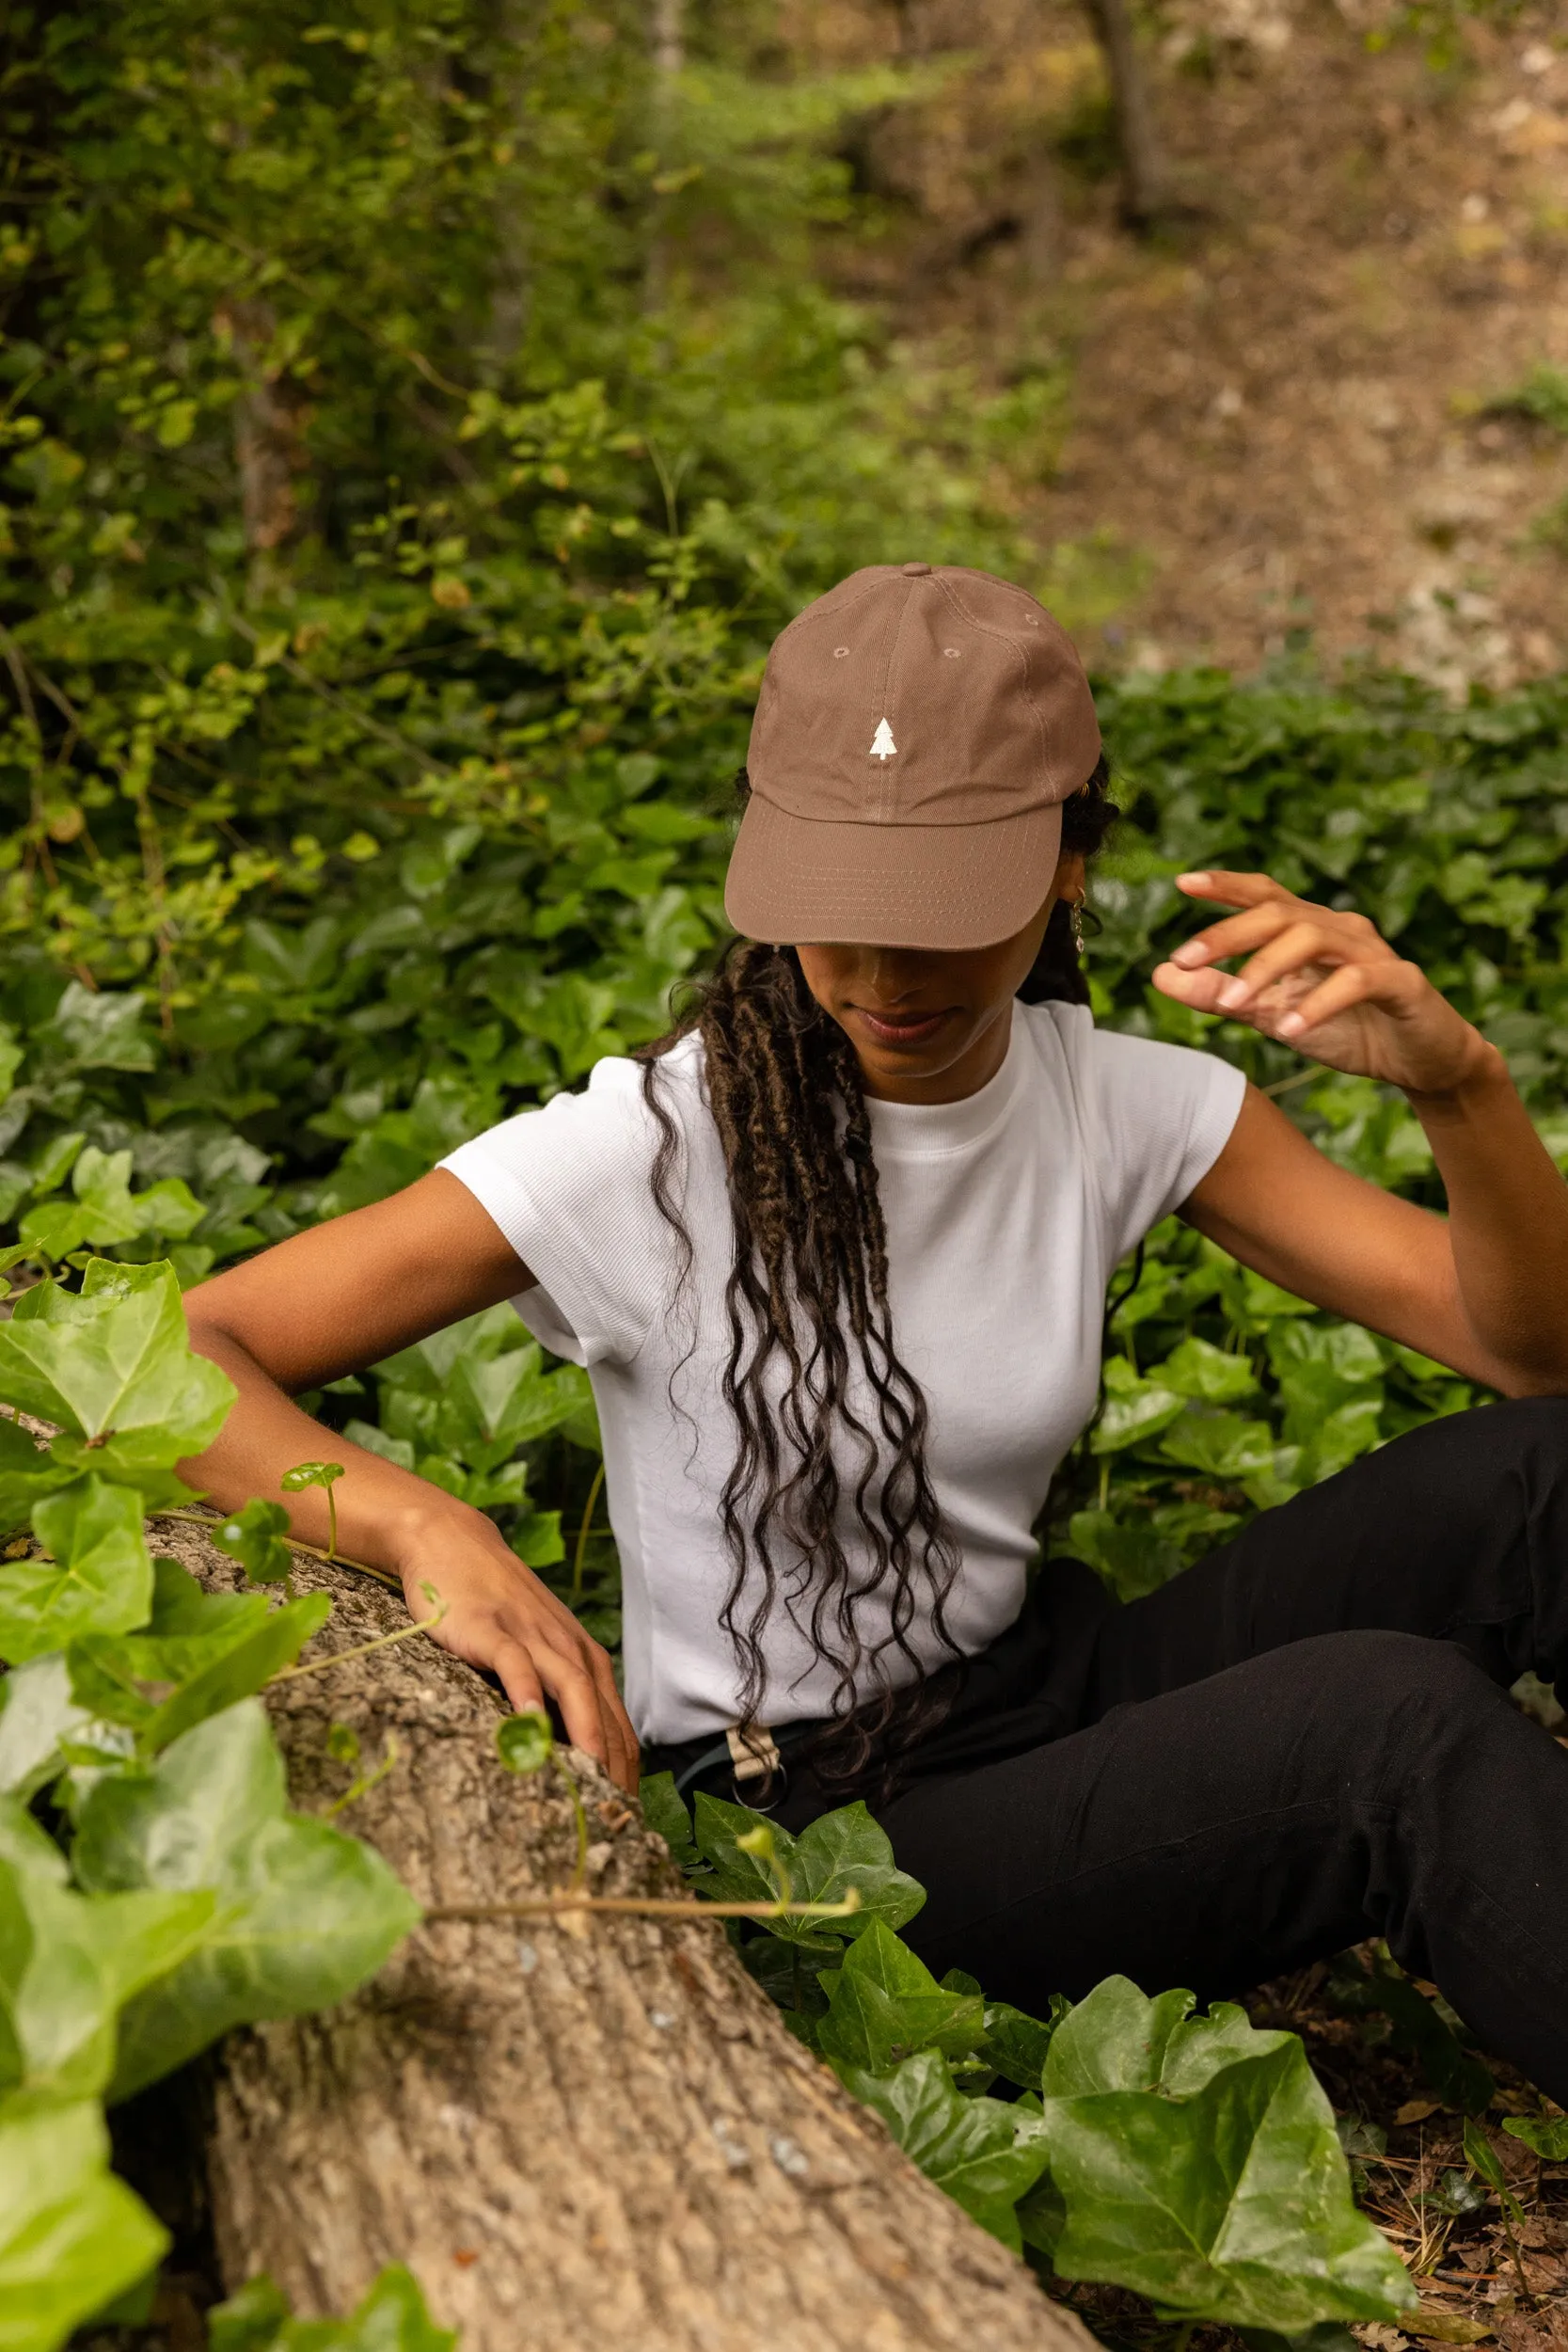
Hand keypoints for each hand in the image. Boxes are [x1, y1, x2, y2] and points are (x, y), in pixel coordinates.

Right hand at [396, 1513, 638, 1794]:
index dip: (626, 1770)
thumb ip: (556, 1692)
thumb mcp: (537, 1649)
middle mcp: (569, 1649)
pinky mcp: (494, 1630)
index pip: (618, 1725)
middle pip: (604, 1713)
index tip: (627, 1816)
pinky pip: (517, 1664)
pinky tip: (530, 1725)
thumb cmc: (497, 1605)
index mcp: (584, 1660)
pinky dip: (528, 1694)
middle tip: (615, 1815)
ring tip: (592, 1781)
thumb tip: (570, 1755)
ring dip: (587, 1735)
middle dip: (614, 1766)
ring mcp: (533, 1636)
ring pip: (573, 1689)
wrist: (454, 1543)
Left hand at [1152, 870, 1492, 1096]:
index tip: (1181, 883)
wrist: (1422, 1064)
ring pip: (1312, 939)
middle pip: (1279, 913)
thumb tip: (1160, 974)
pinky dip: (1318, 1004)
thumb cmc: (1349, 1031)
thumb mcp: (1272, 1015)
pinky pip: (1356, 982)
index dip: (1226, 885)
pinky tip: (1288, 1029)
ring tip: (1232, 1005)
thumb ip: (1219, 994)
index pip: (1265, 896)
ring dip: (1266, 969)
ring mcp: (1373, 952)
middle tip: (1184, 958)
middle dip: (1228, 933)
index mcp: (1310, 929)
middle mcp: (1340, 929)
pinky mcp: (1402, 982)